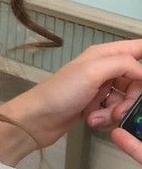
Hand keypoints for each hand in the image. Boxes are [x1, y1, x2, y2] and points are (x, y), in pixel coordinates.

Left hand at [0, 40, 141, 162]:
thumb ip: (122, 64)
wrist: (37, 120)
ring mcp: (100, 88)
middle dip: (131, 98)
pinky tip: (92, 120)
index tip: (141, 81)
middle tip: (119, 110)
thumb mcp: (92, 71)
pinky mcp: (96, 105)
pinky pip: (114, 111)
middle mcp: (104, 68)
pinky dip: (106, 118)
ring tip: (98, 116)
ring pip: (126, 98)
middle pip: (136, 79)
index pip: (137, 48)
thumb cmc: (62, 92)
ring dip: (116, 111)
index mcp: (104, 54)